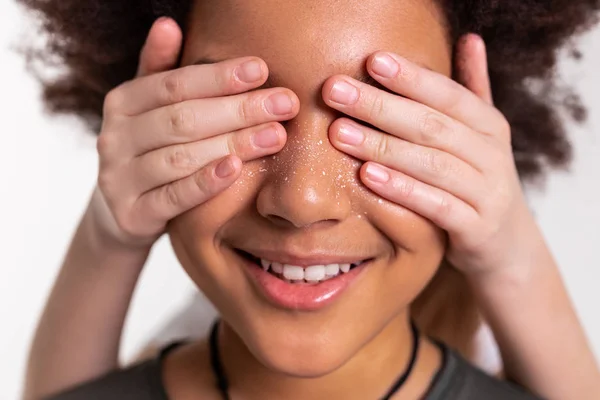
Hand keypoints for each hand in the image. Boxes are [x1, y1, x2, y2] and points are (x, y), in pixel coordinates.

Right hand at [90, 17, 298, 248]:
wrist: (123, 212)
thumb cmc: (149, 151)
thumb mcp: (149, 110)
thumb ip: (159, 71)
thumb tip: (168, 23)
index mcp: (121, 103)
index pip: (173, 85)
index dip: (218, 76)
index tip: (261, 70)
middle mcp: (115, 137)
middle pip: (182, 119)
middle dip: (238, 110)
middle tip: (284, 104)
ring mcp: (120, 178)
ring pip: (180, 157)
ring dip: (232, 144)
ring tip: (275, 135)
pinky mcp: (132, 214)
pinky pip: (173, 197)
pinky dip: (205, 182)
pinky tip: (236, 168)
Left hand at [323, 34, 540, 276]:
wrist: (507, 243)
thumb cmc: (479, 180)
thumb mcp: (482, 135)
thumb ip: (473, 89)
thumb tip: (471, 38)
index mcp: (490, 125)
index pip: (448, 94)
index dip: (411, 77)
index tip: (371, 61)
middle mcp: (492, 154)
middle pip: (432, 125)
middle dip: (380, 106)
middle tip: (335, 92)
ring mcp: (488, 192)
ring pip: (431, 164)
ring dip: (382, 146)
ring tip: (340, 133)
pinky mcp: (477, 228)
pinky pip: (436, 206)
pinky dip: (402, 190)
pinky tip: (366, 176)